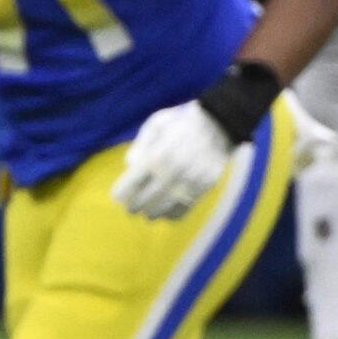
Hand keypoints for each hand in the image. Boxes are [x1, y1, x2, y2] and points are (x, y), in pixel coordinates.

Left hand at [111, 101, 234, 219]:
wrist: (219, 124)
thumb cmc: (180, 123)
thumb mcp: (155, 125)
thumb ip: (140, 146)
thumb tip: (130, 166)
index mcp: (157, 156)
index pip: (131, 185)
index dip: (121, 194)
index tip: (118, 197)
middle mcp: (172, 172)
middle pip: (143, 201)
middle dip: (132, 206)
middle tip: (129, 207)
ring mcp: (189, 182)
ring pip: (162, 209)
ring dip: (150, 213)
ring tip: (145, 212)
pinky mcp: (204, 188)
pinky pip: (183, 210)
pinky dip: (170, 215)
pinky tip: (164, 212)